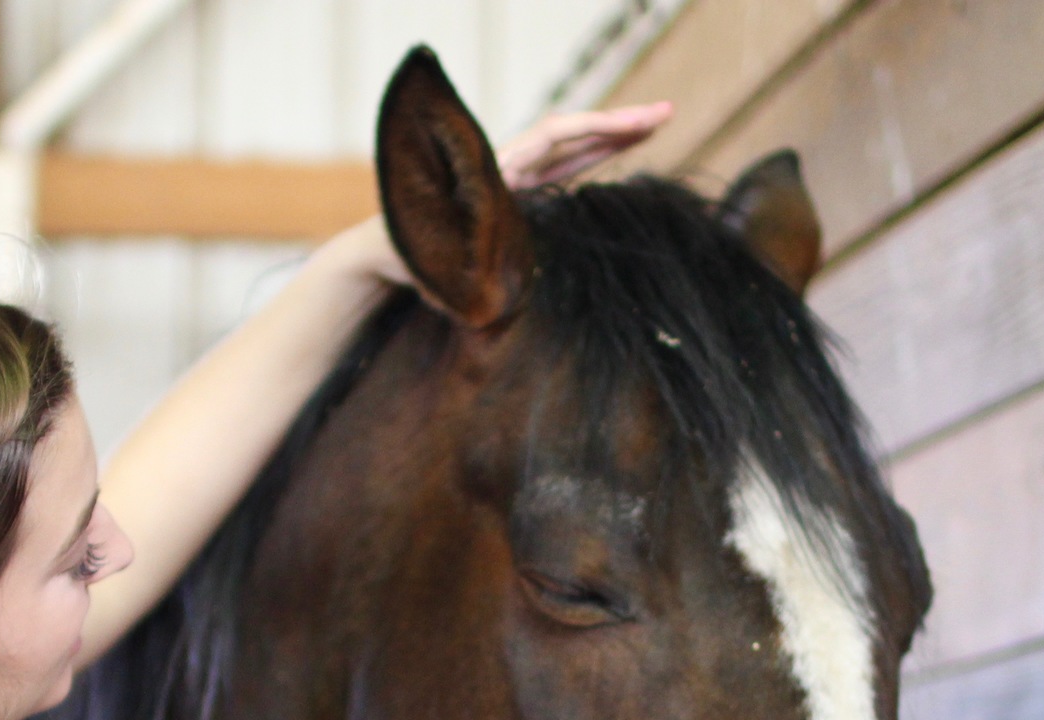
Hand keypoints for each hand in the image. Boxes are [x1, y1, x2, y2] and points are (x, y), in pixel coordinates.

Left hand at [315, 100, 673, 289]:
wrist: (376, 255)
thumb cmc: (405, 258)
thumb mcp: (438, 262)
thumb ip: (467, 262)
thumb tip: (494, 281)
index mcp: (492, 172)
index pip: (553, 138)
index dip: (596, 130)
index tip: (636, 126)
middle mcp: (502, 166)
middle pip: (569, 132)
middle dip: (619, 123)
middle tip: (667, 113)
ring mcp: (508, 176)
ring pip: (567, 146)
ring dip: (609, 136)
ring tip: (654, 126)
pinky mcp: (509, 192)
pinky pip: (556, 166)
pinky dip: (588, 155)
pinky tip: (614, 152)